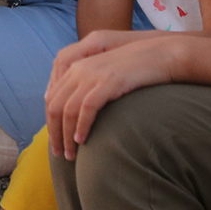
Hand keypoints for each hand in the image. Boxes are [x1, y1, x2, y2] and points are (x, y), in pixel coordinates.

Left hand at [44, 31, 178, 158]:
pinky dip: (81, 126)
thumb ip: (90, 88)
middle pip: (55, 105)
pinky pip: (87, 108)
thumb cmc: (135, 70)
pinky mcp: (108, 82)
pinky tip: (82, 140)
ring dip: (66, 136)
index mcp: (76, 68)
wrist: (159, 54)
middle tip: (59, 153)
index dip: (51, 122)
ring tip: (71, 155)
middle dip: (54, 133)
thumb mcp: (106, 76)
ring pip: (68, 109)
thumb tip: (78, 114)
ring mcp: (93, 75)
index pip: (52, 98)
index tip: (56, 141)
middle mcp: (80, 70)